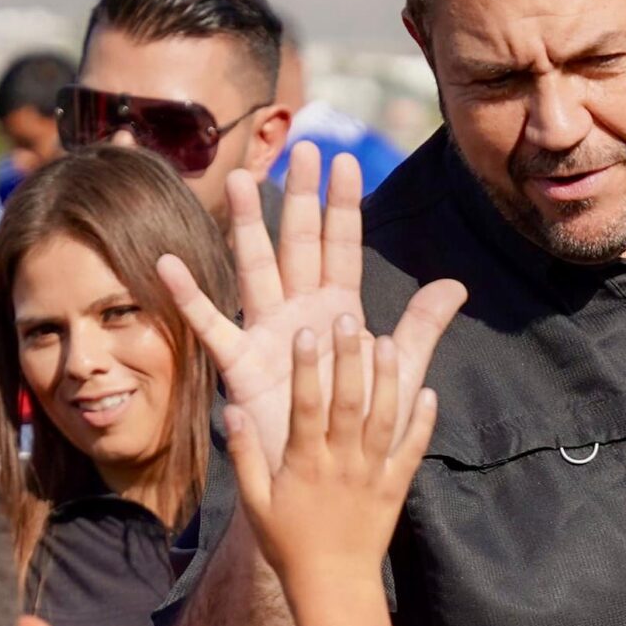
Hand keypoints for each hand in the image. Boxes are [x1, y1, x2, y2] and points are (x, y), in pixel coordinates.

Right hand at [157, 144, 462, 470]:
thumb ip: (421, 327)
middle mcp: (301, 312)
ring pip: (257, 268)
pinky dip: (190, 298)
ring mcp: (268, 333)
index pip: (343, 247)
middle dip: (301, 198)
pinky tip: (169, 265)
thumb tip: (456, 285)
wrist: (324, 476)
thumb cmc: (358, 422)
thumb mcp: (397, 372)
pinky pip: (213, 327)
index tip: (347, 161)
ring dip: (247, 226)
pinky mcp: (243, 365)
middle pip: (299, 244)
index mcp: (339, 310)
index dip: (344, 207)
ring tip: (240, 180)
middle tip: (301, 149)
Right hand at [228, 314, 435, 593]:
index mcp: (306, 463)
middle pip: (349, 404)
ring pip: (384, 420)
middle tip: (349, 319)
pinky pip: (412, 451)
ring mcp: (373, 474)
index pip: (306, 407)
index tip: (305, 333)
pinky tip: (430, 393)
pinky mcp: (396, 488)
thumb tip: (233, 410)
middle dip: (349, 359)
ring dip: (388, 380)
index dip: (306, 369)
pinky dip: (423, 422)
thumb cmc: (289, 544)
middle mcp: (343, 463)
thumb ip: (244, 455)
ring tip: (389, 342)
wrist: (333, 585)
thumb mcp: (255, 502)